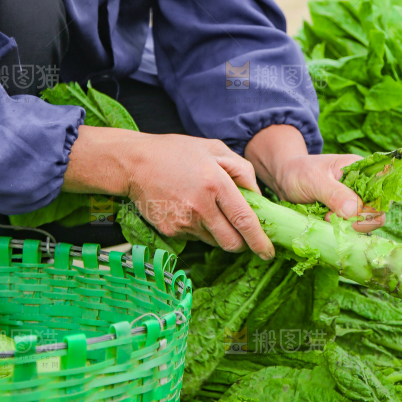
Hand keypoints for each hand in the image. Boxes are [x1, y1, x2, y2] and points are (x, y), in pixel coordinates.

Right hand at [63, 126, 274, 258]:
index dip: (259, 241)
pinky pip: (194, 238)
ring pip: (213, 241)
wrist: (133, 162)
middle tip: (243, 236)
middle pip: (230, 242)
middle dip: (241, 244)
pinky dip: (199, 229)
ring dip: (219, 234)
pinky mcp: (170, 231)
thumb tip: (258, 196)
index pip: (244, 221)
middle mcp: (200, 207)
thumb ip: (242, 170)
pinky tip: (189, 209)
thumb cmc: (176, 152)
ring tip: (207, 209)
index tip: (268, 252)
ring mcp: (183, 222)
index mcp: (216, 184)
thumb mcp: (214, 149)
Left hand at [245, 125, 384, 232]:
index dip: (368, 211)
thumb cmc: (299, 172)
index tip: (346, 213)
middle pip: (375, 216)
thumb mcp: (314, 179)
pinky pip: (349, 230)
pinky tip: (323, 220)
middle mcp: (363, 189)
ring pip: (362, 226)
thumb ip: (335, 194)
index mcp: (363, 171)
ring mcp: (354, 204)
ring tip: (323, 216)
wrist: (283, 178)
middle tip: (329, 216)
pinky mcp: (345, 216)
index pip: (381, 196)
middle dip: (353, 222)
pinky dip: (337, 231)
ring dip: (344, 228)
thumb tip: (355, 211)